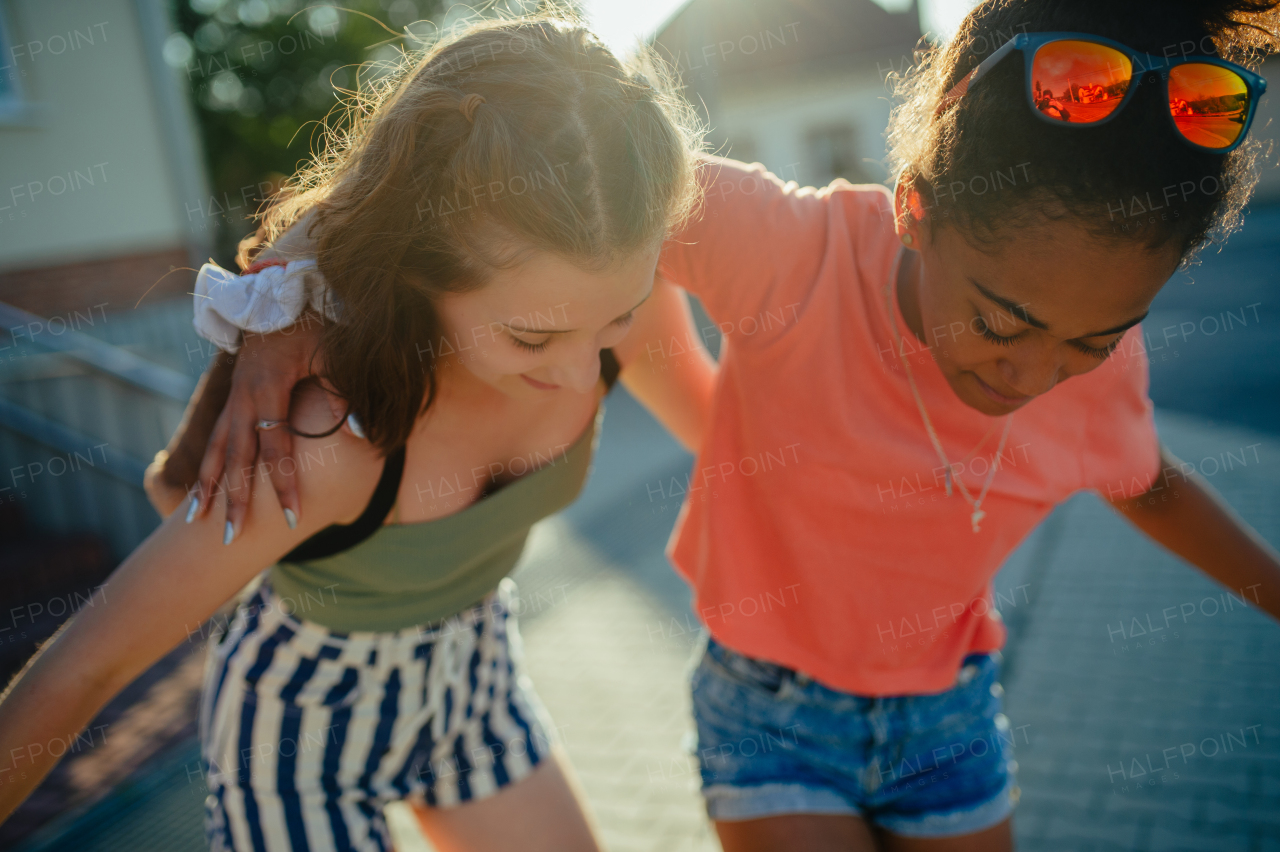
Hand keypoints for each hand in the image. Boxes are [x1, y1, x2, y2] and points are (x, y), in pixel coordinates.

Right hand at [192, 319, 323, 540]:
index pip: (276, 447)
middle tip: (229, 540)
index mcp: (268, 387)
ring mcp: (234, 398)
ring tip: (194, 522)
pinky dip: (207, 466)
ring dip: (207, 487)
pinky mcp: (233, 399)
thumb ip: (345, 390)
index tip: (291, 518)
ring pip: (217, 449)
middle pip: (237, 457)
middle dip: (234, 500)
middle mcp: (243, 397)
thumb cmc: (316, 325)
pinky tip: (199, 492)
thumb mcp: (336, 351)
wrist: (282, 298)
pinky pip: (216, 438)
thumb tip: (360, 431)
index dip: (284, 484)